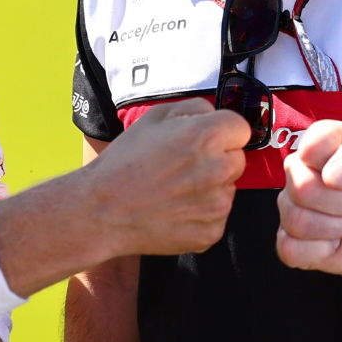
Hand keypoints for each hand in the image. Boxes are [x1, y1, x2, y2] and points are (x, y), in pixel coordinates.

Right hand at [89, 99, 250, 255]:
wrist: (101, 211)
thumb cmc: (124, 162)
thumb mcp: (154, 118)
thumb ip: (195, 109)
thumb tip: (214, 115)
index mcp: (206, 137)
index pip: (241, 128)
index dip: (222, 132)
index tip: (205, 139)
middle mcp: (218, 170)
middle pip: (238, 159)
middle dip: (218, 159)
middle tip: (184, 166)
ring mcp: (217, 205)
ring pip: (228, 188)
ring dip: (211, 187)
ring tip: (174, 189)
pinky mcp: (212, 232)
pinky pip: (217, 216)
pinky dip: (201, 213)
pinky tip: (174, 209)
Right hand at [276, 120, 341, 277]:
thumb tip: (331, 176)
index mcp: (325, 141)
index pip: (312, 144)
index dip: (339, 164)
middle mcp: (302, 170)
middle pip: (301, 187)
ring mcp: (292, 206)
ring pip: (296, 220)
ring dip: (336, 226)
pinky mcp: (290, 241)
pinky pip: (291, 249)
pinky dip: (322, 250)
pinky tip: (337, 242)